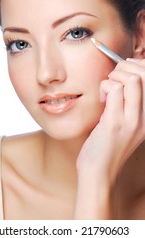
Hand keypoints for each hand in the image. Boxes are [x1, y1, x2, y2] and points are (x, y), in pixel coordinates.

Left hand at [74, 59, 144, 218]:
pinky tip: (102, 99)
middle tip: (113, 79)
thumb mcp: (127, 124)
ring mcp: (132, 120)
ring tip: (107, 90)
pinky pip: (114, 90)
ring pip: (131, 79)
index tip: (124, 72)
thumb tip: (126, 76)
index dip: (138, 66)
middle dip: (124, 67)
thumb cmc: (109, 145)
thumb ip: (130, 103)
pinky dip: (104, 87)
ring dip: (114, 77)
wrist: (99, 171)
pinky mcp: (114, 123)